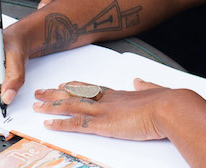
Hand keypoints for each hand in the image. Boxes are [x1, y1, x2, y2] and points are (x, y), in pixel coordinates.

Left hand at [33, 79, 171, 140]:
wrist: (169, 108)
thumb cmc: (167, 103)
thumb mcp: (155, 92)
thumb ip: (145, 86)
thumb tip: (139, 81)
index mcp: (120, 94)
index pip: (92, 89)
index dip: (76, 86)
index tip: (64, 84)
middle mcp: (107, 100)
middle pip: (76, 94)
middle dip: (56, 94)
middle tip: (40, 92)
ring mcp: (104, 111)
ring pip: (70, 106)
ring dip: (51, 105)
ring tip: (36, 105)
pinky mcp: (103, 125)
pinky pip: (76, 124)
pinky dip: (60, 124)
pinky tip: (48, 123)